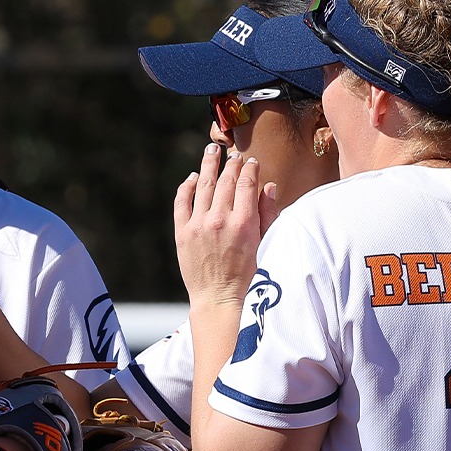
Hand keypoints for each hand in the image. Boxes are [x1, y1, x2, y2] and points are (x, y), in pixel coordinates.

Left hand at [174, 144, 278, 308]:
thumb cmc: (248, 275)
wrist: (219, 299)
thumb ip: (267, 214)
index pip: (247, 184)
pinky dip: (186, 186)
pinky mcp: (182, 233)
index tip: (252, 162)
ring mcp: (198, 225)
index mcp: (244, 223)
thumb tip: (268, 186)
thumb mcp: (265, 244)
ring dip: (208, 165)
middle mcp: (220, 220)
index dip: (250, 169)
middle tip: (234, 155)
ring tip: (212, 151)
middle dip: (231, 165)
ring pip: (203, 185)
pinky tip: (193, 177)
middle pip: (225, 181)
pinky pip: (182, 202)